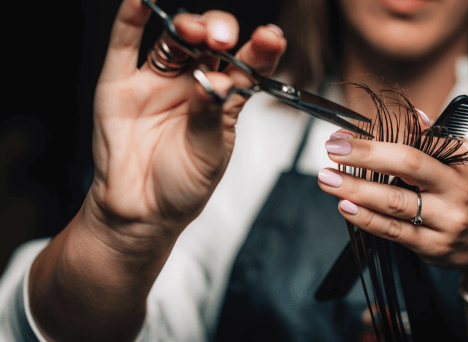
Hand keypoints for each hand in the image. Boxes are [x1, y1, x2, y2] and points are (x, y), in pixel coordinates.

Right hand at [87, 0, 285, 252]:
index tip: (271, 37)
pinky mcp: (121, 84)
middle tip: (223, 39)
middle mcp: (193, 84)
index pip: (246, 67)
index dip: (260, 49)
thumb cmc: (183, 187)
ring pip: (174, 41)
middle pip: (210, 45)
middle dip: (220, 33)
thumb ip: (210, 116)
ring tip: (194, 30)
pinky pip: (125, 44)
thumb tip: (215, 82)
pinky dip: (131, 18)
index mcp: (224, 101)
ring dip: (186, 26)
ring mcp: (158, 82)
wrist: (141, 213)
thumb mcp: (208, 156)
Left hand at [318, 134, 467, 296]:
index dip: (377, 138)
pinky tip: (345, 206)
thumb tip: (412, 116)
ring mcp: (444, 221)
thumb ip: (437, 140)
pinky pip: (393, 231)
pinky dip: (366, 219)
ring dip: (356, 189)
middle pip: (407, 166)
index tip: (344, 135)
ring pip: (394, 202)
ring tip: (327, 179)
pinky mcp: (431, 246)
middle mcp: (455, 190)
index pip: (417, 142)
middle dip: (365, 155)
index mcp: (461, 164)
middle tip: (332, 150)